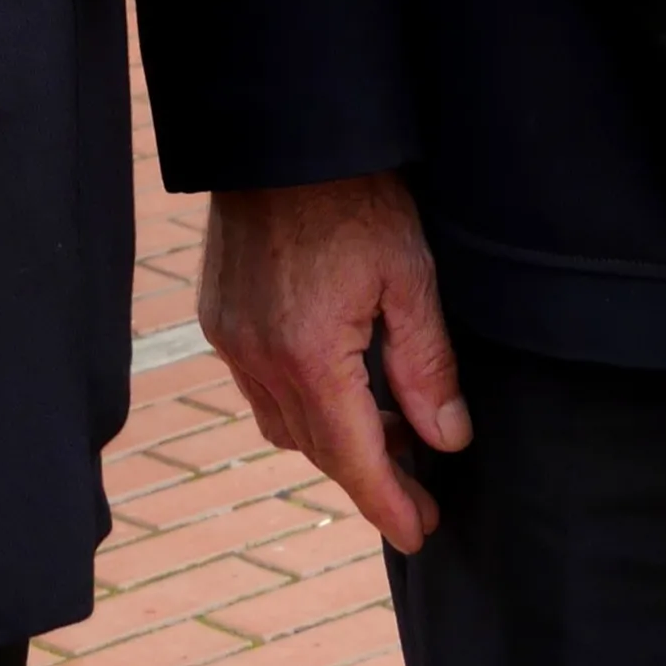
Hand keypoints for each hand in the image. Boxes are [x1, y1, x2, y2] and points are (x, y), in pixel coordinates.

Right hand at [199, 171, 470, 552]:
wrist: (284, 130)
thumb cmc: (353, 192)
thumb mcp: (409, 272)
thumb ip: (427, 364)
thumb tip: (447, 439)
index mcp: (308, 353)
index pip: (352, 458)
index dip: (388, 503)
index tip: (419, 535)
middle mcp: (257, 357)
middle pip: (317, 448)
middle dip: (369, 475)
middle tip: (418, 489)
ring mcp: (230, 337)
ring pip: (283, 424)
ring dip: (333, 439)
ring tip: (388, 430)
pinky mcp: (218, 315)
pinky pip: (258, 387)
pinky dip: (299, 402)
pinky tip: (338, 383)